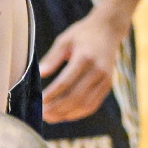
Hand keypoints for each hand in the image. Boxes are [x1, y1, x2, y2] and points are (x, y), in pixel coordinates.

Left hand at [38, 9, 127, 123]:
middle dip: (57, 108)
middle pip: (75, 97)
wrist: (109, 30)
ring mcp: (105, 80)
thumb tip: (40, 73)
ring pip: (85, 104)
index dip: (51, 95)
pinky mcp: (108, 85)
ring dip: (67, 114)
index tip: (39, 103)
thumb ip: (52, 57)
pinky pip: (93, 104)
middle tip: (42, 114)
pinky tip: (65, 115)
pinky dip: (78, 113)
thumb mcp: (65, 39)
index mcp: (85, 58)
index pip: (65, 83)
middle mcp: (98, 70)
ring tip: (50, 117)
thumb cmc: (83, 34)